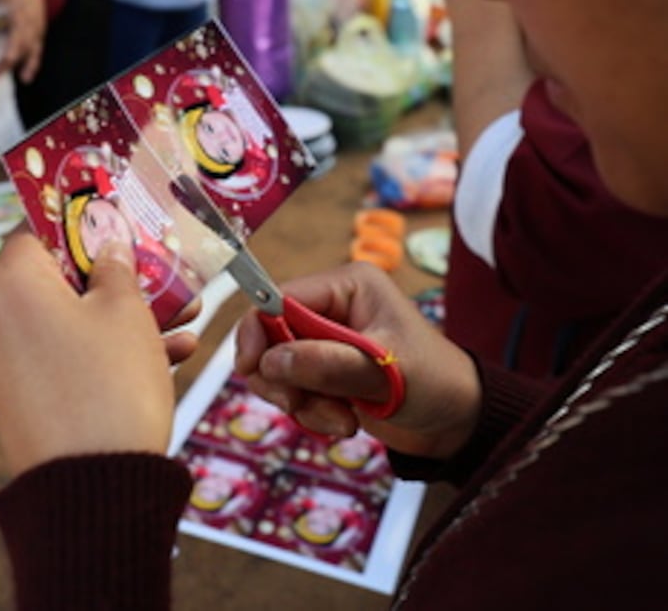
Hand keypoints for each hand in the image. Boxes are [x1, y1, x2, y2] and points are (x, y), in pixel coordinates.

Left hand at [0, 0, 47, 82]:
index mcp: (18, 16)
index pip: (13, 42)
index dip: (4, 57)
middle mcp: (30, 24)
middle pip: (22, 48)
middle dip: (10, 63)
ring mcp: (37, 29)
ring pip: (33, 50)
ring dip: (27, 66)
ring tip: (23, 80)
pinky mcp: (40, 32)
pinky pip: (38, 50)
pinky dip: (33, 63)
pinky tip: (27, 76)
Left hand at [0, 234, 193, 478]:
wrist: (91, 490)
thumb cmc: (108, 383)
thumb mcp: (126, 311)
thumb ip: (116, 267)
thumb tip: (108, 249)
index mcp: (9, 281)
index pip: (38, 232)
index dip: (82, 227)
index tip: (118, 229)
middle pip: (55, 279)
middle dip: (114, 279)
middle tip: (160, 279)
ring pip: (64, 321)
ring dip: (119, 318)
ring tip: (182, 322)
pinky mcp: (11, 397)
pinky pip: (57, 356)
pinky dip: (99, 352)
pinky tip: (167, 356)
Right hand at [234, 261, 480, 459]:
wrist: (459, 425)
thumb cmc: (435, 384)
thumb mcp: (383, 371)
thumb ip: (327, 364)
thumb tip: (271, 360)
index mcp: (347, 286)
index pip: (280, 298)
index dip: (259, 330)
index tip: (252, 367)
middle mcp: (332, 307)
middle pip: (271, 334)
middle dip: (283, 378)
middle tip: (298, 406)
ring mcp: (327, 341)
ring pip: (278, 367)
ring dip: (301, 401)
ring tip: (338, 420)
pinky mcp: (326, 371)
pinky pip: (293, 389)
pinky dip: (310, 412)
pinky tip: (342, 422)